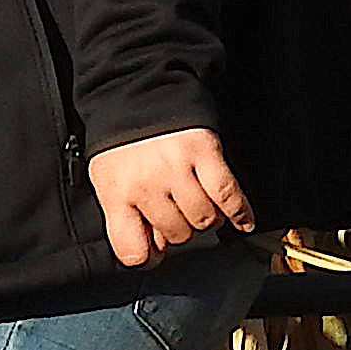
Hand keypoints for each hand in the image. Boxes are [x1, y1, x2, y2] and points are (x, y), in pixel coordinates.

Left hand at [90, 127, 256, 266]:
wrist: (137, 92)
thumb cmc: (121, 142)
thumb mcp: (107, 180)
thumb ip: (126, 217)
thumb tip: (158, 250)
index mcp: (117, 194)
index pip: (133, 251)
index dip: (148, 257)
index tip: (155, 252)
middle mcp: (146, 185)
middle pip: (176, 235)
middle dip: (180, 231)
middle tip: (180, 216)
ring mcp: (177, 168)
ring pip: (203, 219)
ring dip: (207, 220)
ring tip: (203, 210)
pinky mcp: (204, 152)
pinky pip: (227, 193)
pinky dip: (239, 212)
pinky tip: (243, 221)